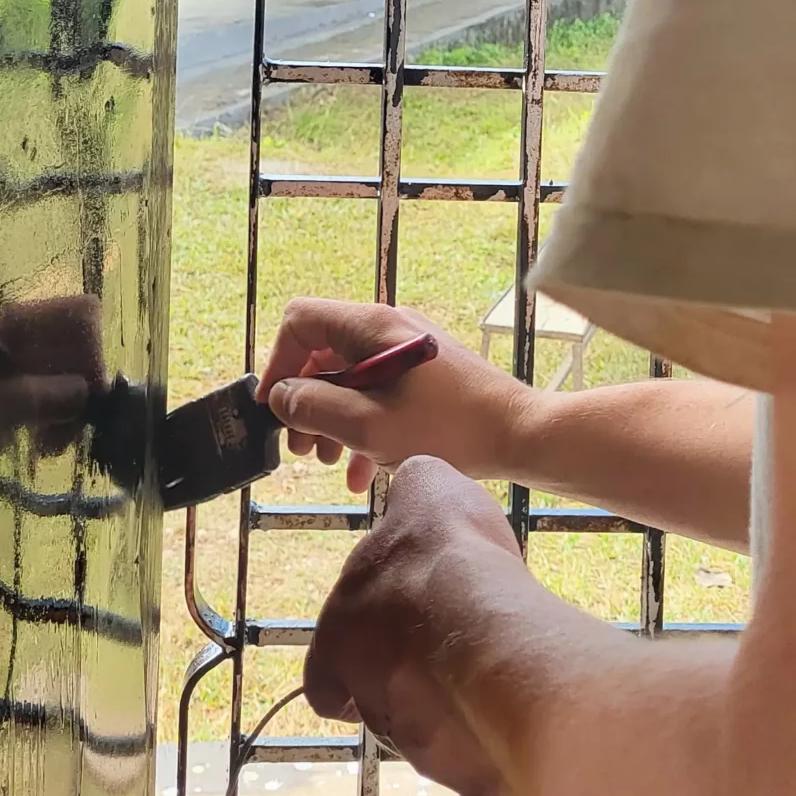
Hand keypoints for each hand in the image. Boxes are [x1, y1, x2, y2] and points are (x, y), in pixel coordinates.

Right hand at [258, 298, 536, 491]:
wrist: (519, 435)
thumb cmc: (447, 428)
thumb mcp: (369, 426)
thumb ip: (316, 408)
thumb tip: (280, 397)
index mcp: (372, 326)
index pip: (300, 321)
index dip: (279, 364)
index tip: (275, 411)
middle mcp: (388, 328)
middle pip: (323, 353)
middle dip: (306, 402)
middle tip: (303, 449)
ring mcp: (408, 350)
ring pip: (349, 378)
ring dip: (332, 419)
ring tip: (329, 463)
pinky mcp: (425, 374)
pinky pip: (378, 393)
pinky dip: (363, 427)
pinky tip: (363, 474)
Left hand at [305, 456, 530, 795]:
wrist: (484, 624)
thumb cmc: (445, 556)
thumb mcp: (427, 490)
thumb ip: (416, 492)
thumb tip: (415, 482)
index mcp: (339, 636)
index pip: (324, 671)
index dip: (349, 663)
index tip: (383, 650)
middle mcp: (367, 697)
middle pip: (382, 703)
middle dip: (412, 685)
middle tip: (452, 652)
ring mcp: (417, 745)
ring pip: (430, 742)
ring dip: (452, 720)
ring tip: (491, 679)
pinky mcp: (468, 777)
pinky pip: (482, 785)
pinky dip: (495, 773)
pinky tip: (517, 736)